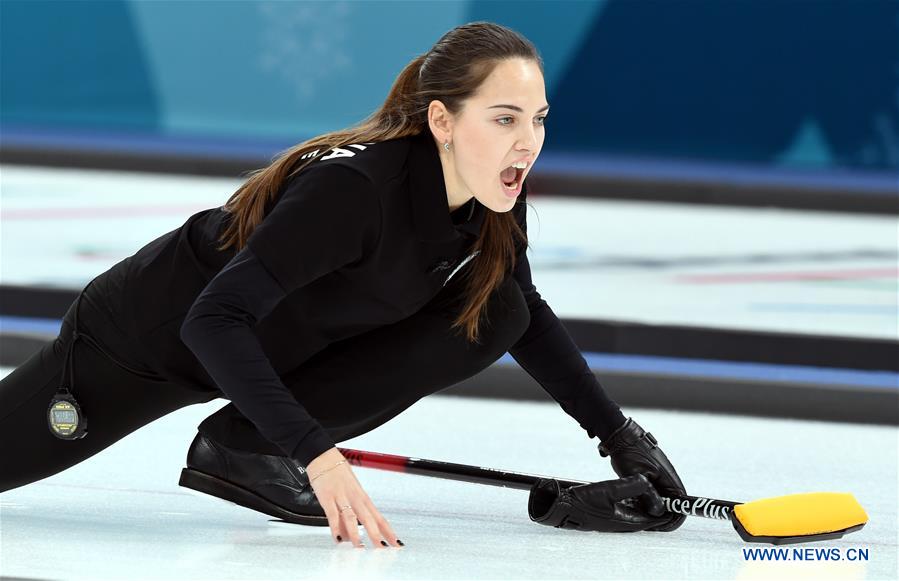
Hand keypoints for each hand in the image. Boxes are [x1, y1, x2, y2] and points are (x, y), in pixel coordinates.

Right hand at [306, 447, 402, 548]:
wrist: (324, 457)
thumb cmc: (338, 474)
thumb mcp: (349, 494)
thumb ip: (349, 516)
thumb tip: (349, 536)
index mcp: (362, 497)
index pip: (379, 517)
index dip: (388, 531)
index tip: (396, 543)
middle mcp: (355, 497)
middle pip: (369, 518)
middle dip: (376, 535)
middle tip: (382, 548)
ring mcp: (341, 496)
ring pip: (351, 517)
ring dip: (355, 533)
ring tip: (359, 546)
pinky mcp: (327, 497)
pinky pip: (332, 513)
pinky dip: (335, 526)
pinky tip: (337, 537)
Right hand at [528, 474, 670, 531]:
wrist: (560, 507)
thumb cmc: (582, 502)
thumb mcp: (609, 490)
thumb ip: (632, 486)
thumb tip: (649, 483)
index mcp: (627, 521)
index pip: (656, 519)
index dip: (669, 512)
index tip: (680, 504)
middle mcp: (623, 522)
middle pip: (649, 516)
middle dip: (661, 506)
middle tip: (672, 497)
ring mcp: (615, 518)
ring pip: (639, 511)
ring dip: (648, 502)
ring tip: (659, 492)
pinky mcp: (608, 512)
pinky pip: (629, 507)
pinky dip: (636, 500)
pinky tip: (636, 489)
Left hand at [598, 418, 686, 531]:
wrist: (620, 435)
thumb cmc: (629, 453)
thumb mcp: (638, 478)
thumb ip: (649, 496)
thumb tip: (659, 512)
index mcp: (669, 478)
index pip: (681, 502)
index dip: (675, 516)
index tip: (665, 524)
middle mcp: (668, 476)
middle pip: (672, 501)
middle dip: (662, 512)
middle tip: (650, 521)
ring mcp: (660, 472)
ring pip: (661, 495)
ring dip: (654, 504)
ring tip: (641, 512)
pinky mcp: (652, 470)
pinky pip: (653, 488)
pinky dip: (648, 496)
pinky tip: (636, 500)